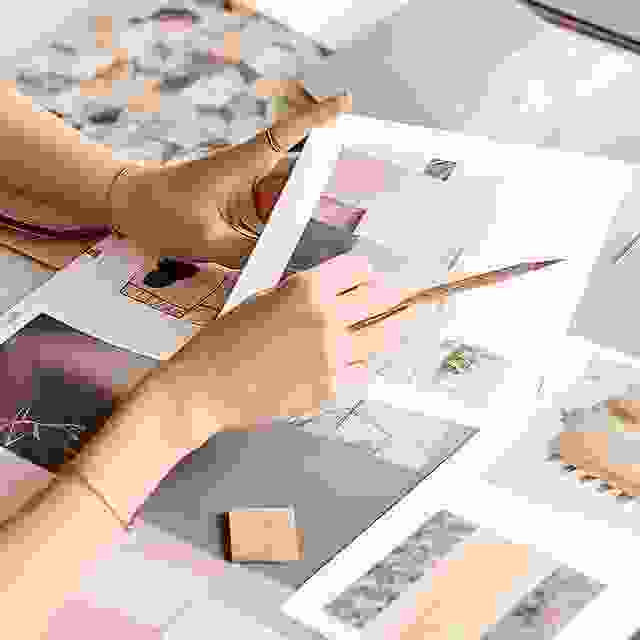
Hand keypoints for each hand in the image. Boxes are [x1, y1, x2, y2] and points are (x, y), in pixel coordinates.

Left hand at [110, 81, 351, 269]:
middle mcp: (250, 174)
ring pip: (287, 202)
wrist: (131, 208)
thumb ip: (247, 250)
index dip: (317, 118)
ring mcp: (247, 191)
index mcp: (242, 165)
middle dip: (320, 191)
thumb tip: (284, 262)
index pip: (285, 135)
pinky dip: (283, 233)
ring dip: (302, 219)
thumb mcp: (206, 238)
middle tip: (352, 207)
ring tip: (325, 241)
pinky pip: (271, 219)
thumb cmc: (162, 212)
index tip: (346, 101)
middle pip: (296, 177)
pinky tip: (291, 252)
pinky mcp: (242, 208)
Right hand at [166, 252, 415, 437]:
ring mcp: (333, 355)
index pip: (359, 269)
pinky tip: (345, 365)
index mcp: (307, 287)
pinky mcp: (331, 388)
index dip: (366, 274)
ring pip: (384, 337)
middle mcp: (327, 317)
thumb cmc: (225, 341)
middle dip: (393, 297)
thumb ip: (305, 296)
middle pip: (382, 299)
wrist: (205, 387)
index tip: (370, 280)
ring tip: (388, 330)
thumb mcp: (264, 299)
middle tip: (405, 299)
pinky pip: (361, 372)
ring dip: (386, 331)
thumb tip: (339, 296)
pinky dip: (358, 366)